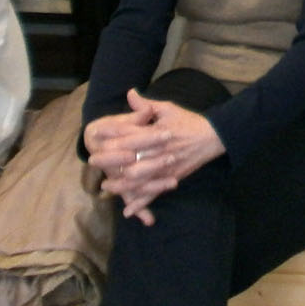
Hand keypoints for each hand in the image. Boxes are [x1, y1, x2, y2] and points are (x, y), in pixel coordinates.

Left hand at [87, 88, 224, 224]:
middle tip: (92, 161)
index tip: (95, 133)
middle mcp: (158, 150)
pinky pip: (154, 193)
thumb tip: (130, 93)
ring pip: (139, 179)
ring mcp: (165, 166)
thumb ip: (147, 105)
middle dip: (110, 159)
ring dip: (121, 184)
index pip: (130, 132)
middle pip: (130, 156)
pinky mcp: (171, 178)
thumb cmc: (188, 121)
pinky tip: (127, 212)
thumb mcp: (168, 109)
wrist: (212, 137)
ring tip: (106, 186)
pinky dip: (141, 203)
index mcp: (157, 132)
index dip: (112, 133)